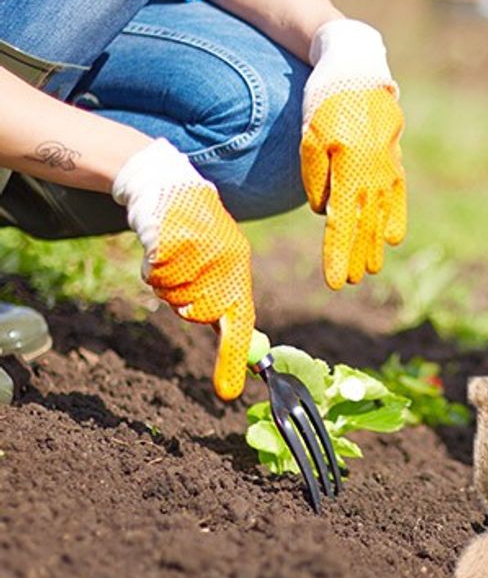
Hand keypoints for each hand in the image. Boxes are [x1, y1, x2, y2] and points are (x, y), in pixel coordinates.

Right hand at [112, 139, 254, 400]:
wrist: (168, 184)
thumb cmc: (195, 233)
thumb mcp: (219, 264)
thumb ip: (226, 305)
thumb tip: (246, 354)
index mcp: (240, 268)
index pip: (241, 320)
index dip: (233, 357)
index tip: (227, 393)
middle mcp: (227, 259)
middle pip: (197, 313)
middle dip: (183, 301)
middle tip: (182, 275)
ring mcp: (200, 248)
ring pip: (172, 295)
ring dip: (165, 281)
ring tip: (171, 253)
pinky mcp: (172, 237)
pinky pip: (154, 275)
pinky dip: (150, 267)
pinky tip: (158, 245)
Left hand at [301, 19, 406, 289]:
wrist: (357, 67)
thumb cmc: (324, 100)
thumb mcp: (308, 135)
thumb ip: (316, 176)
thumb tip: (325, 211)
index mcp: (348, 166)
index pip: (341, 223)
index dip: (338, 254)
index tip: (335, 282)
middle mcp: (373, 171)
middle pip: (364, 225)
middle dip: (356, 256)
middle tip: (350, 282)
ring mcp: (388, 166)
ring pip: (382, 214)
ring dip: (374, 244)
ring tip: (370, 270)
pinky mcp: (395, 158)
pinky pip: (398, 195)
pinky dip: (396, 217)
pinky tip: (392, 238)